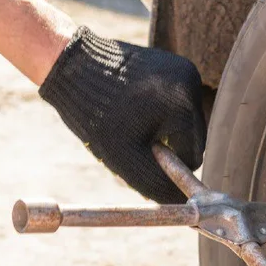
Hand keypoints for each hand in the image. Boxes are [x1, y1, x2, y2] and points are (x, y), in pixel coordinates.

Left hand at [39, 27, 205, 203]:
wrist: (71, 67)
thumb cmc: (96, 115)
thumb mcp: (127, 160)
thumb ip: (158, 184)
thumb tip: (182, 201)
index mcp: (183, 104)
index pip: (193, 156)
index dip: (167, 165)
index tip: (140, 155)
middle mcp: (190, 82)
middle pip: (191, 138)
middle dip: (166, 147)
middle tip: (133, 141)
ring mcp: (183, 69)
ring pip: (184, 122)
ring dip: (162, 130)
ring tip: (130, 122)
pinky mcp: (173, 64)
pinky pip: (176, 103)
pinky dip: (159, 112)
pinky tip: (132, 106)